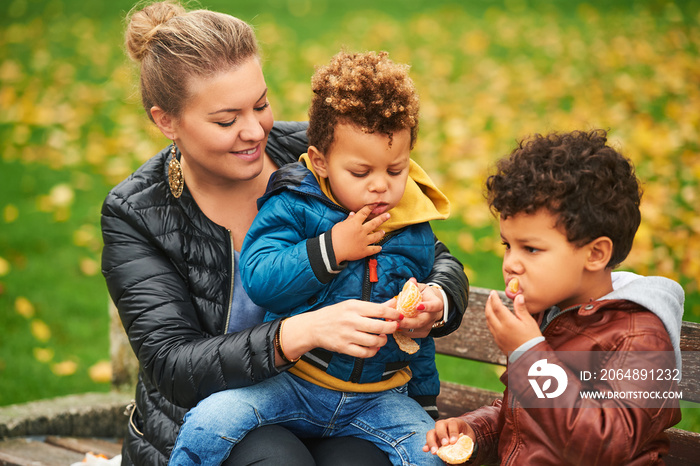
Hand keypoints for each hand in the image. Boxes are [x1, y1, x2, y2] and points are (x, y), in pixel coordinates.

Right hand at [281, 299, 402, 360]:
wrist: (314, 327)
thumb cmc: (335, 314)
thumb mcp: (352, 305)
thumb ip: (373, 306)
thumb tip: (393, 303)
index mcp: (353, 307)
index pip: (379, 310)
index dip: (393, 314)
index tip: (399, 316)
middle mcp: (350, 320)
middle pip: (379, 326)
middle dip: (391, 328)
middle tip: (394, 328)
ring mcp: (347, 335)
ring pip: (374, 341)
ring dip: (383, 340)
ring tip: (383, 337)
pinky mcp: (344, 348)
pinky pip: (364, 353)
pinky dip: (373, 351)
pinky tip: (374, 347)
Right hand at [332, 205, 389, 262]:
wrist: (333, 249)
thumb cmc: (334, 236)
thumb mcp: (340, 225)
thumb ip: (348, 220)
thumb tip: (353, 214)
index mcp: (355, 223)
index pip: (364, 213)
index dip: (370, 207)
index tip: (376, 204)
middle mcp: (362, 231)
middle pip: (374, 223)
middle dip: (382, 218)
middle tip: (388, 215)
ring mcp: (364, 241)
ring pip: (375, 236)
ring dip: (380, 233)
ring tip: (383, 231)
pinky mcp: (364, 251)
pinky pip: (373, 249)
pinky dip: (377, 248)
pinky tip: (380, 247)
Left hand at [396, 278, 442, 337]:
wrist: (430, 305)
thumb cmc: (423, 295)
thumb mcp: (421, 287)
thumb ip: (415, 285)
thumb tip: (411, 281)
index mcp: (436, 304)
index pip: (435, 306)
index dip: (427, 307)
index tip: (417, 306)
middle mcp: (434, 316)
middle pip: (422, 321)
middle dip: (409, 322)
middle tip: (397, 319)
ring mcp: (429, 326)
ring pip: (416, 329)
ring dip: (403, 327)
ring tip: (391, 321)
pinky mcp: (423, 332)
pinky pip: (412, 334)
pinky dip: (402, 330)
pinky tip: (395, 324)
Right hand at [423, 417, 474, 454]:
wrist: (463, 434)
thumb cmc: (466, 436)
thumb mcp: (469, 438)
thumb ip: (466, 442)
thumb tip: (464, 451)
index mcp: (455, 422)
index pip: (452, 424)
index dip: (453, 432)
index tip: (453, 442)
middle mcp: (445, 424)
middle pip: (439, 425)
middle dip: (441, 435)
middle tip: (445, 444)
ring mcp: (438, 431)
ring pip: (431, 432)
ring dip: (432, 442)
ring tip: (435, 451)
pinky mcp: (434, 438)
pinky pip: (428, 440)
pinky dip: (427, 445)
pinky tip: (426, 450)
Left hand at [484, 291, 541, 354]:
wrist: (531, 357)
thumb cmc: (532, 339)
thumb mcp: (529, 322)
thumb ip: (521, 309)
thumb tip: (518, 296)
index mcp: (508, 322)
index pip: (497, 307)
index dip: (494, 298)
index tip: (493, 292)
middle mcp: (500, 329)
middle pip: (489, 313)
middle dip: (488, 303)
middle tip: (490, 296)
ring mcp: (498, 336)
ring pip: (488, 321)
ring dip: (488, 312)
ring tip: (490, 305)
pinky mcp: (498, 342)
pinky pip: (491, 329)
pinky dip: (490, 321)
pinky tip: (493, 318)